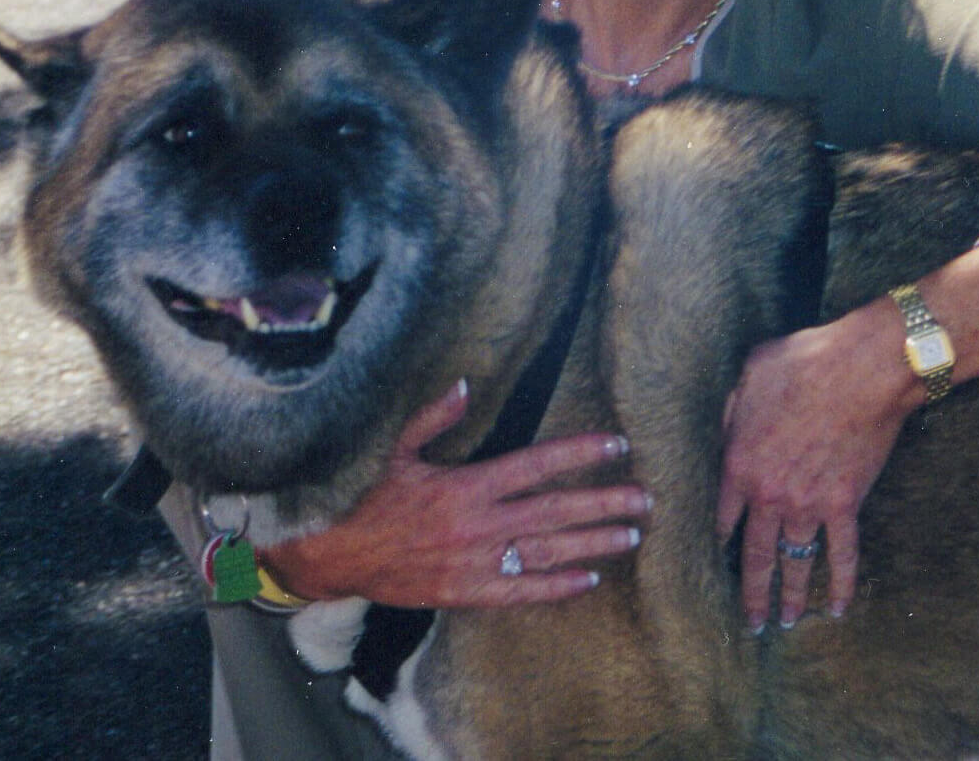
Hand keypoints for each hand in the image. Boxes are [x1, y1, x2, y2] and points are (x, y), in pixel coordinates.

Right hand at [261, 380, 649, 608]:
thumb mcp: (396, 448)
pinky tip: (588, 581)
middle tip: (645, 499)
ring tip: (631, 536)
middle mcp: (477, 524)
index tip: (617, 444)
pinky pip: (520, 593)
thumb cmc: (365, 497)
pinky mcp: (466, 593)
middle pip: (555, 511)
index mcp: (465, 484)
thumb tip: (467, 383)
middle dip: (604, 503)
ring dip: (593, 543)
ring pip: (547, 553)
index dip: (579, 453)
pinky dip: (556, 588)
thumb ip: (434, 416)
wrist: (333, 556)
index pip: (536, 464)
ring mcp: (474, 563)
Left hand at [715, 300, 915, 631]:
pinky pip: (843, 554)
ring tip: (788, 622)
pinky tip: (840, 608)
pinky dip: (843, 583)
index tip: (712, 562)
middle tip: (749, 622)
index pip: (721, 515)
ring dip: (791, 595)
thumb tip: (722, 429)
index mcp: (739, 463)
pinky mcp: (846, 504)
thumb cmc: (802, 363)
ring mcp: (809, 505)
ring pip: (795, 562)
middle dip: (751, 592)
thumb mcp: (747, 376)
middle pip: (754, 554)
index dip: (716, 540)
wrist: (861, 370)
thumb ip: (730, 411)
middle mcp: (770, 494)